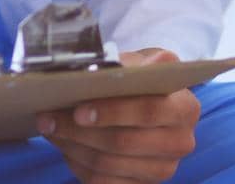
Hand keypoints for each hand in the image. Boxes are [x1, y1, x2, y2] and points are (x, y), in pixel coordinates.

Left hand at [36, 48, 200, 183]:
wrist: (148, 103)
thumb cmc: (143, 80)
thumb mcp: (143, 63)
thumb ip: (132, 64)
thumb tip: (109, 68)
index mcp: (185, 108)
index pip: (148, 111)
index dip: (112, 112)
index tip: (79, 110)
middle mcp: (180, 143)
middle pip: (123, 142)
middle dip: (80, 131)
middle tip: (49, 118)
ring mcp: (162, 169)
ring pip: (108, 164)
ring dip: (72, 146)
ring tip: (50, 127)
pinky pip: (103, 182)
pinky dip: (77, 164)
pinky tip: (64, 145)